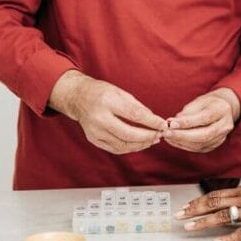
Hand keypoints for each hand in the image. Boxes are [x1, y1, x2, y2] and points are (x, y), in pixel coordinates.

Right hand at [49, 70, 165, 153]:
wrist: (77, 97)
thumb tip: (155, 120)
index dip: (151, 122)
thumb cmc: (102, 92)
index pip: (134, 115)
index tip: (163, 124)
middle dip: (147, 136)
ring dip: (140, 144)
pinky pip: (115, 148)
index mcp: (108, 102)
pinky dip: (130, 148)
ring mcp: (94, 131)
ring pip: (122, 145)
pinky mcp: (93, 139)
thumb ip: (138, 107)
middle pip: (128, 134)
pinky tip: (140, 143)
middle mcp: (99, 118)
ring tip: (153, 140)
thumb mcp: (121, 92)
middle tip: (160, 135)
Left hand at [161, 88, 240, 152]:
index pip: (204, 118)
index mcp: (221, 110)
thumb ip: (187, 112)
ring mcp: (222, 137)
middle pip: (204, 135)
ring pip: (201, 144)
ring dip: (181, 141)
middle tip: (166, 133)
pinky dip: (185, 145)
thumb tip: (173, 123)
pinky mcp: (215, 145)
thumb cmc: (209, 103)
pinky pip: (199, 148)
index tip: (171, 124)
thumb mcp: (199, 101)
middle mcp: (225, 125)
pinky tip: (174, 141)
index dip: (187, 122)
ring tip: (167, 136)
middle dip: (183, 135)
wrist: (224, 109)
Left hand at [176, 182, 240, 240]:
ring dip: (204, 222)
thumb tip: (230, 204)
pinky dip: (227, 239)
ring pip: (224, 217)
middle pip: (215, 203)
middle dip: (194, 210)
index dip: (198, 202)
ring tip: (189, 227)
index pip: (217, 194)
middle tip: (178, 216)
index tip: (185, 207)